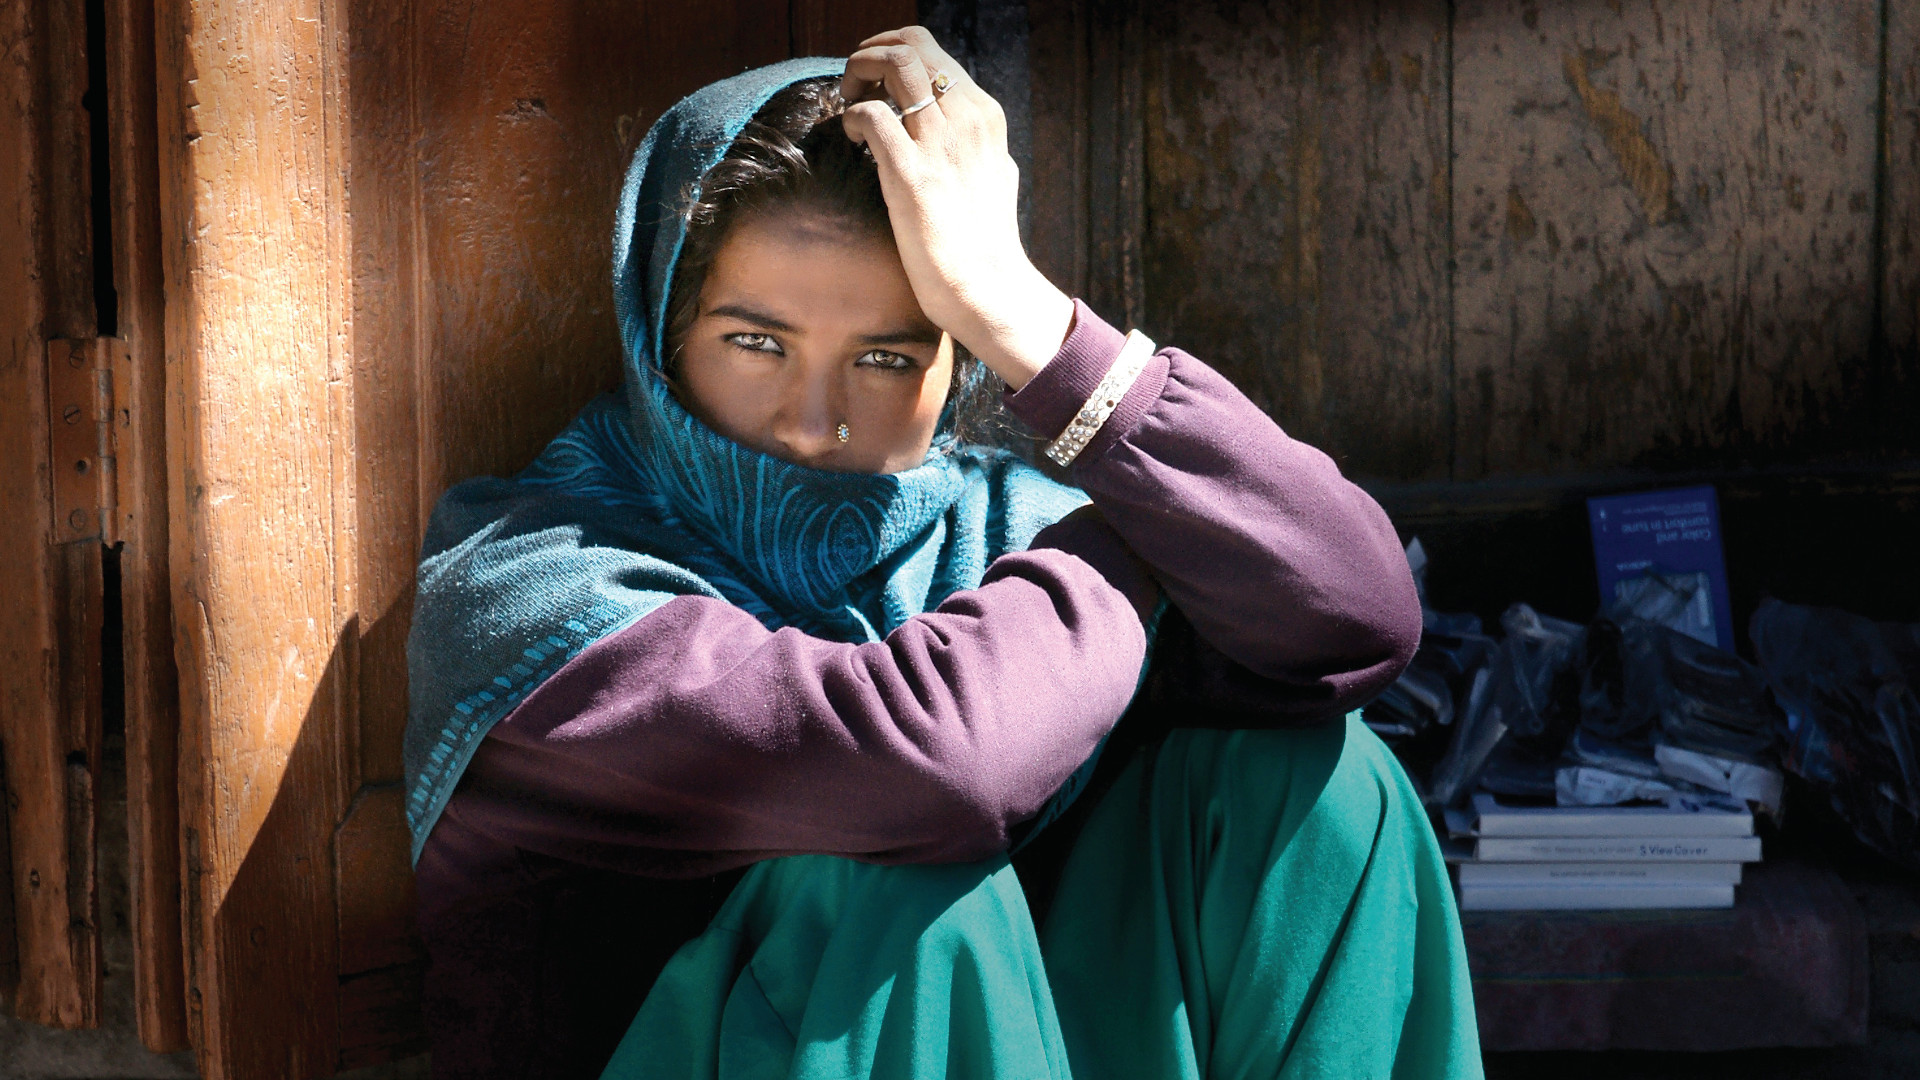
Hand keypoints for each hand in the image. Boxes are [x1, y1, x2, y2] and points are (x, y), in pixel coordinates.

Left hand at [838, 27, 1073, 390]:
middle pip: (911, 43)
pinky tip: (851, 140)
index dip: (892, 54)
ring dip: (859, 71)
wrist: (988, 289)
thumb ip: (974, 143)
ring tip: (848, 101)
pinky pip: (870, 114)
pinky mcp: (912, 174)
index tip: (875, 83)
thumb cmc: (984, 242)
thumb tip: (958, 128)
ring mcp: (940, 142)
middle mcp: (966, 118)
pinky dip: (851, 117)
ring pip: (894, 62)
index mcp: (984, 114)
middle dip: (871, 53)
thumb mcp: (993, 175)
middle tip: (854, 85)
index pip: (933, 51)